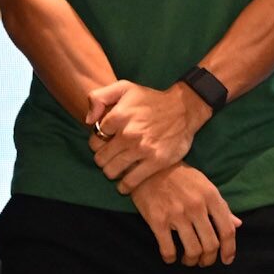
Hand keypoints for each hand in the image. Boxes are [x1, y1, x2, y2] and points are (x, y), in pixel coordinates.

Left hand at [87, 80, 209, 190]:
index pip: (94, 140)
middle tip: (112, 156)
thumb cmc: (152, 100)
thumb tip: (88, 120)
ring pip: (111, 171)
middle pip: (100, 159)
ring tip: (119, 167)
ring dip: (112, 171)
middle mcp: (129, 134)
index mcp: (119, 116)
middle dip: (104, 158)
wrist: (184, 109)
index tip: (107, 142)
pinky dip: (124, 186)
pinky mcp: (156, 162)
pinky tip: (125, 182)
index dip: (98, 143)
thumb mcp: (124, 88)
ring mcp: (142, 149)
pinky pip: (130, 182)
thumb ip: (99, 97)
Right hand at [126, 164, 238, 266]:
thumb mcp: (206, 187)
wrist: (151, 167)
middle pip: (211, 244)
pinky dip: (170, 258)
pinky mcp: (157, 220)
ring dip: (191, 261)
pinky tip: (170, 257)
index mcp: (211, 196)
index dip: (229, 249)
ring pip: (192, 250)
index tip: (227, 260)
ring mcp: (177, 214)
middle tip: (204, 261)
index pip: (227, 230)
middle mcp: (197, 206)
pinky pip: (168, 249)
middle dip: (209, 259)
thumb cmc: (182, 178)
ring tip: (188, 260)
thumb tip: (238, 224)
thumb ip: (222, 207)